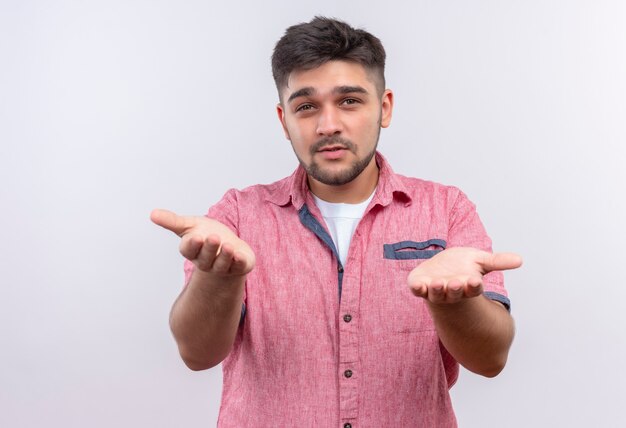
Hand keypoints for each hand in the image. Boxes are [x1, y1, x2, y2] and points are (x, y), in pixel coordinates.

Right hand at [150, 209, 254, 276]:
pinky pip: (239, 266)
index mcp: (193, 251)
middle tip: (214, 237)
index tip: (196, 237)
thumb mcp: (189, 225)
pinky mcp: (239, 266)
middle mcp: (206, 261)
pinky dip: (239, 262)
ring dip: (224, 255)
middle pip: (205, 257)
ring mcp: (222, 266)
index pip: (189, 250)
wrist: (229, 246)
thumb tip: (152, 213)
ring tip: (228, 246)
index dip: (192, 244)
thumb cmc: (206, 234)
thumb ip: (172, 221)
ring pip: (221, 263)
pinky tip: (240, 256)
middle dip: (209, 248)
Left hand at [407, 247, 521, 304]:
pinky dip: (417, 288)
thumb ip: (498, 261)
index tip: (476, 281)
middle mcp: (451, 291)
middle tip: (456, 283)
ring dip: (437, 290)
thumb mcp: (480, 261)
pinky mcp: (419, 286)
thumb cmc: (462, 266)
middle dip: (455, 289)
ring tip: (438, 283)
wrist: (440, 267)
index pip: (472, 288)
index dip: (473, 286)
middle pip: (454, 293)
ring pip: (435, 294)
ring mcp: (434, 290)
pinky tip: (417, 285)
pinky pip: (417, 290)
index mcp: (467, 285)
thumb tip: (520, 260)